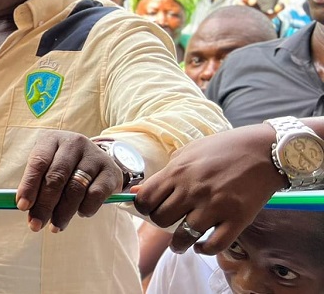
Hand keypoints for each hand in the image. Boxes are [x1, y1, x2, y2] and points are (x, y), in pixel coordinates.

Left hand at [15, 130, 121, 232]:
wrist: (98, 160)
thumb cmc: (64, 166)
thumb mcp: (48, 167)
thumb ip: (37, 184)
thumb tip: (25, 208)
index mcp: (52, 139)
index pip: (39, 162)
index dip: (29, 185)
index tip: (23, 206)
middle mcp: (74, 143)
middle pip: (56, 177)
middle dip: (44, 205)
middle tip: (36, 225)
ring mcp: (94, 156)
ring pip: (75, 188)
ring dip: (63, 212)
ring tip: (56, 226)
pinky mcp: (110, 171)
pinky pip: (95, 195)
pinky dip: (85, 208)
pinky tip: (80, 213)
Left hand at [132, 123, 285, 254]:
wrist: (263, 151)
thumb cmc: (222, 149)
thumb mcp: (187, 153)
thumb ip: (163, 173)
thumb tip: (134, 192)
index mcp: (177, 171)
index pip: (145, 199)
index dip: (143, 208)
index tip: (150, 209)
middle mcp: (193, 189)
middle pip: (161, 219)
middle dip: (161, 223)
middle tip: (169, 222)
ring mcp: (215, 205)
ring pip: (184, 235)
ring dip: (178, 243)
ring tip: (180, 244)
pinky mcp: (237, 218)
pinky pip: (214, 245)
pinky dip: (204, 249)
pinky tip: (201, 245)